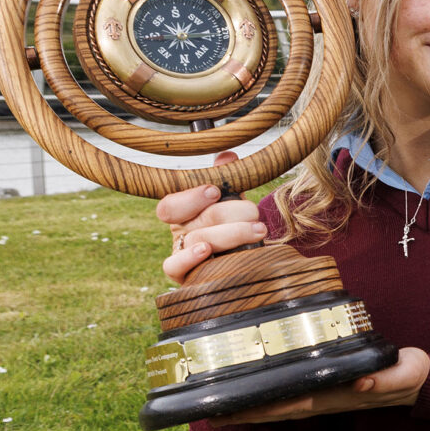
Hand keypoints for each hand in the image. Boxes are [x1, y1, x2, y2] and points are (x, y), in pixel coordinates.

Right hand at [157, 150, 264, 281]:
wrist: (249, 260)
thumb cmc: (236, 225)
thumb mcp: (233, 201)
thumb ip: (228, 178)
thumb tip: (227, 155)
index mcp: (184, 212)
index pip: (171, 204)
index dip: (191, 197)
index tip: (215, 191)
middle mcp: (180, 232)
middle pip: (196, 221)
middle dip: (230, 214)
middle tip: (254, 214)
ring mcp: (181, 254)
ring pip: (199, 241)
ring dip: (232, 234)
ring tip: (258, 230)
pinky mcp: (184, 276)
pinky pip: (174, 267)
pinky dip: (189, 258)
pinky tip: (207, 250)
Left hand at [209, 347, 429, 423]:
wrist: (422, 384)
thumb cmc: (412, 376)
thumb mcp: (405, 374)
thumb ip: (384, 379)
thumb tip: (359, 381)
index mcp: (337, 395)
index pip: (289, 404)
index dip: (259, 408)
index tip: (228, 411)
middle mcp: (325, 399)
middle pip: (276, 409)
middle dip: (243, 413)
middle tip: (207, 413)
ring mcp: (325, 396)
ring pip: (280, 405)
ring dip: (251, 408)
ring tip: (219, 408)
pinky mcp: (328, 388)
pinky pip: (291, 395)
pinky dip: (269, 397)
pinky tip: (253, 394)